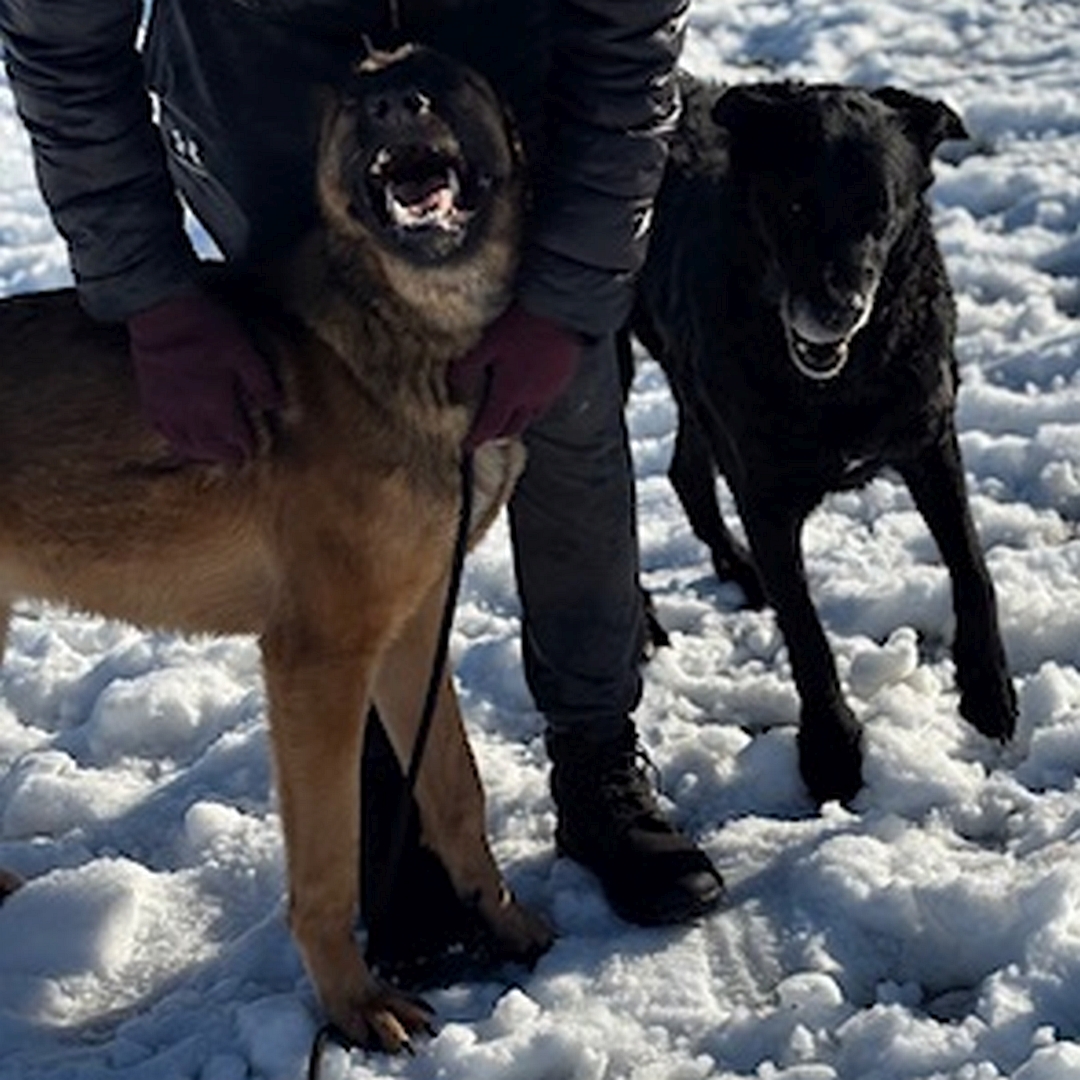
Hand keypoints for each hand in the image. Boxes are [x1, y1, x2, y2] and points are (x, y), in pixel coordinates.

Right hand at [128, 291, 281, 464]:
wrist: (162, 311)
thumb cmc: (207, 330)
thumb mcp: (244, 353)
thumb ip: (261, 383)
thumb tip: (276, 405)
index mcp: (217, 406)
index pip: (236, 438)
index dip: (246, 447)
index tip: (252, 451)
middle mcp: (191, 415)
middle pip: (211, 447)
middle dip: (226, 455)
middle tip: (236, 460)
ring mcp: (168, 408)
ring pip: (185, 444)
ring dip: (201, 454)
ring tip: (212, 456)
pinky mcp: (150, 398)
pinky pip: (162, 430)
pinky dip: (174, 441)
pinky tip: (181, 441)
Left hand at [448, 303, 580, 449]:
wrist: (562, 313)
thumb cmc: (522, 327)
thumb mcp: (488, 344)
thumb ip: (468, 367)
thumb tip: (455, 386)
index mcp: (510, 394)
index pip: (490, 426)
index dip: (476, 438)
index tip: (467, 446)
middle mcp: (531, 400)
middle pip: (513, 428)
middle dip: (497, 434)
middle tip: (487, 433)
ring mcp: (550, 392)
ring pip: (531, 417)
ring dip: (517, 421)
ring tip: (508, 417)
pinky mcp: (563, 381)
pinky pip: (546, 403)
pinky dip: (533, 406)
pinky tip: (530, 394)